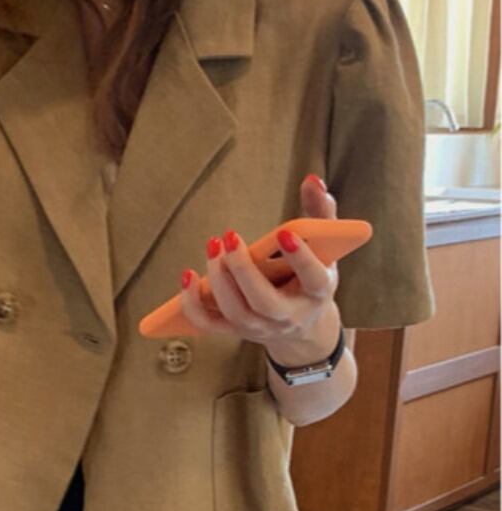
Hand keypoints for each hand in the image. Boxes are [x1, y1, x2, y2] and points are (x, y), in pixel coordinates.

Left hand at [180, 173, 340, 354]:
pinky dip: (193, 303)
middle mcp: (289, 316)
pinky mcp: (235, 330)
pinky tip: (187, 275)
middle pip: (264, 302)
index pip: (314, 279)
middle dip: (244, 270)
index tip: (284, 233)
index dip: (300, 258)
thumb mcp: (323, 247)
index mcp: (317, 292)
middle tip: (229, 236)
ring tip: (212, 245)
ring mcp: (260, 327)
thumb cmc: (308, 275)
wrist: (300, 325)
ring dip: (219, 279)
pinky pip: (208, 323)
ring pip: (236, 312)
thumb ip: (320, 213)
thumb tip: (311, 180)